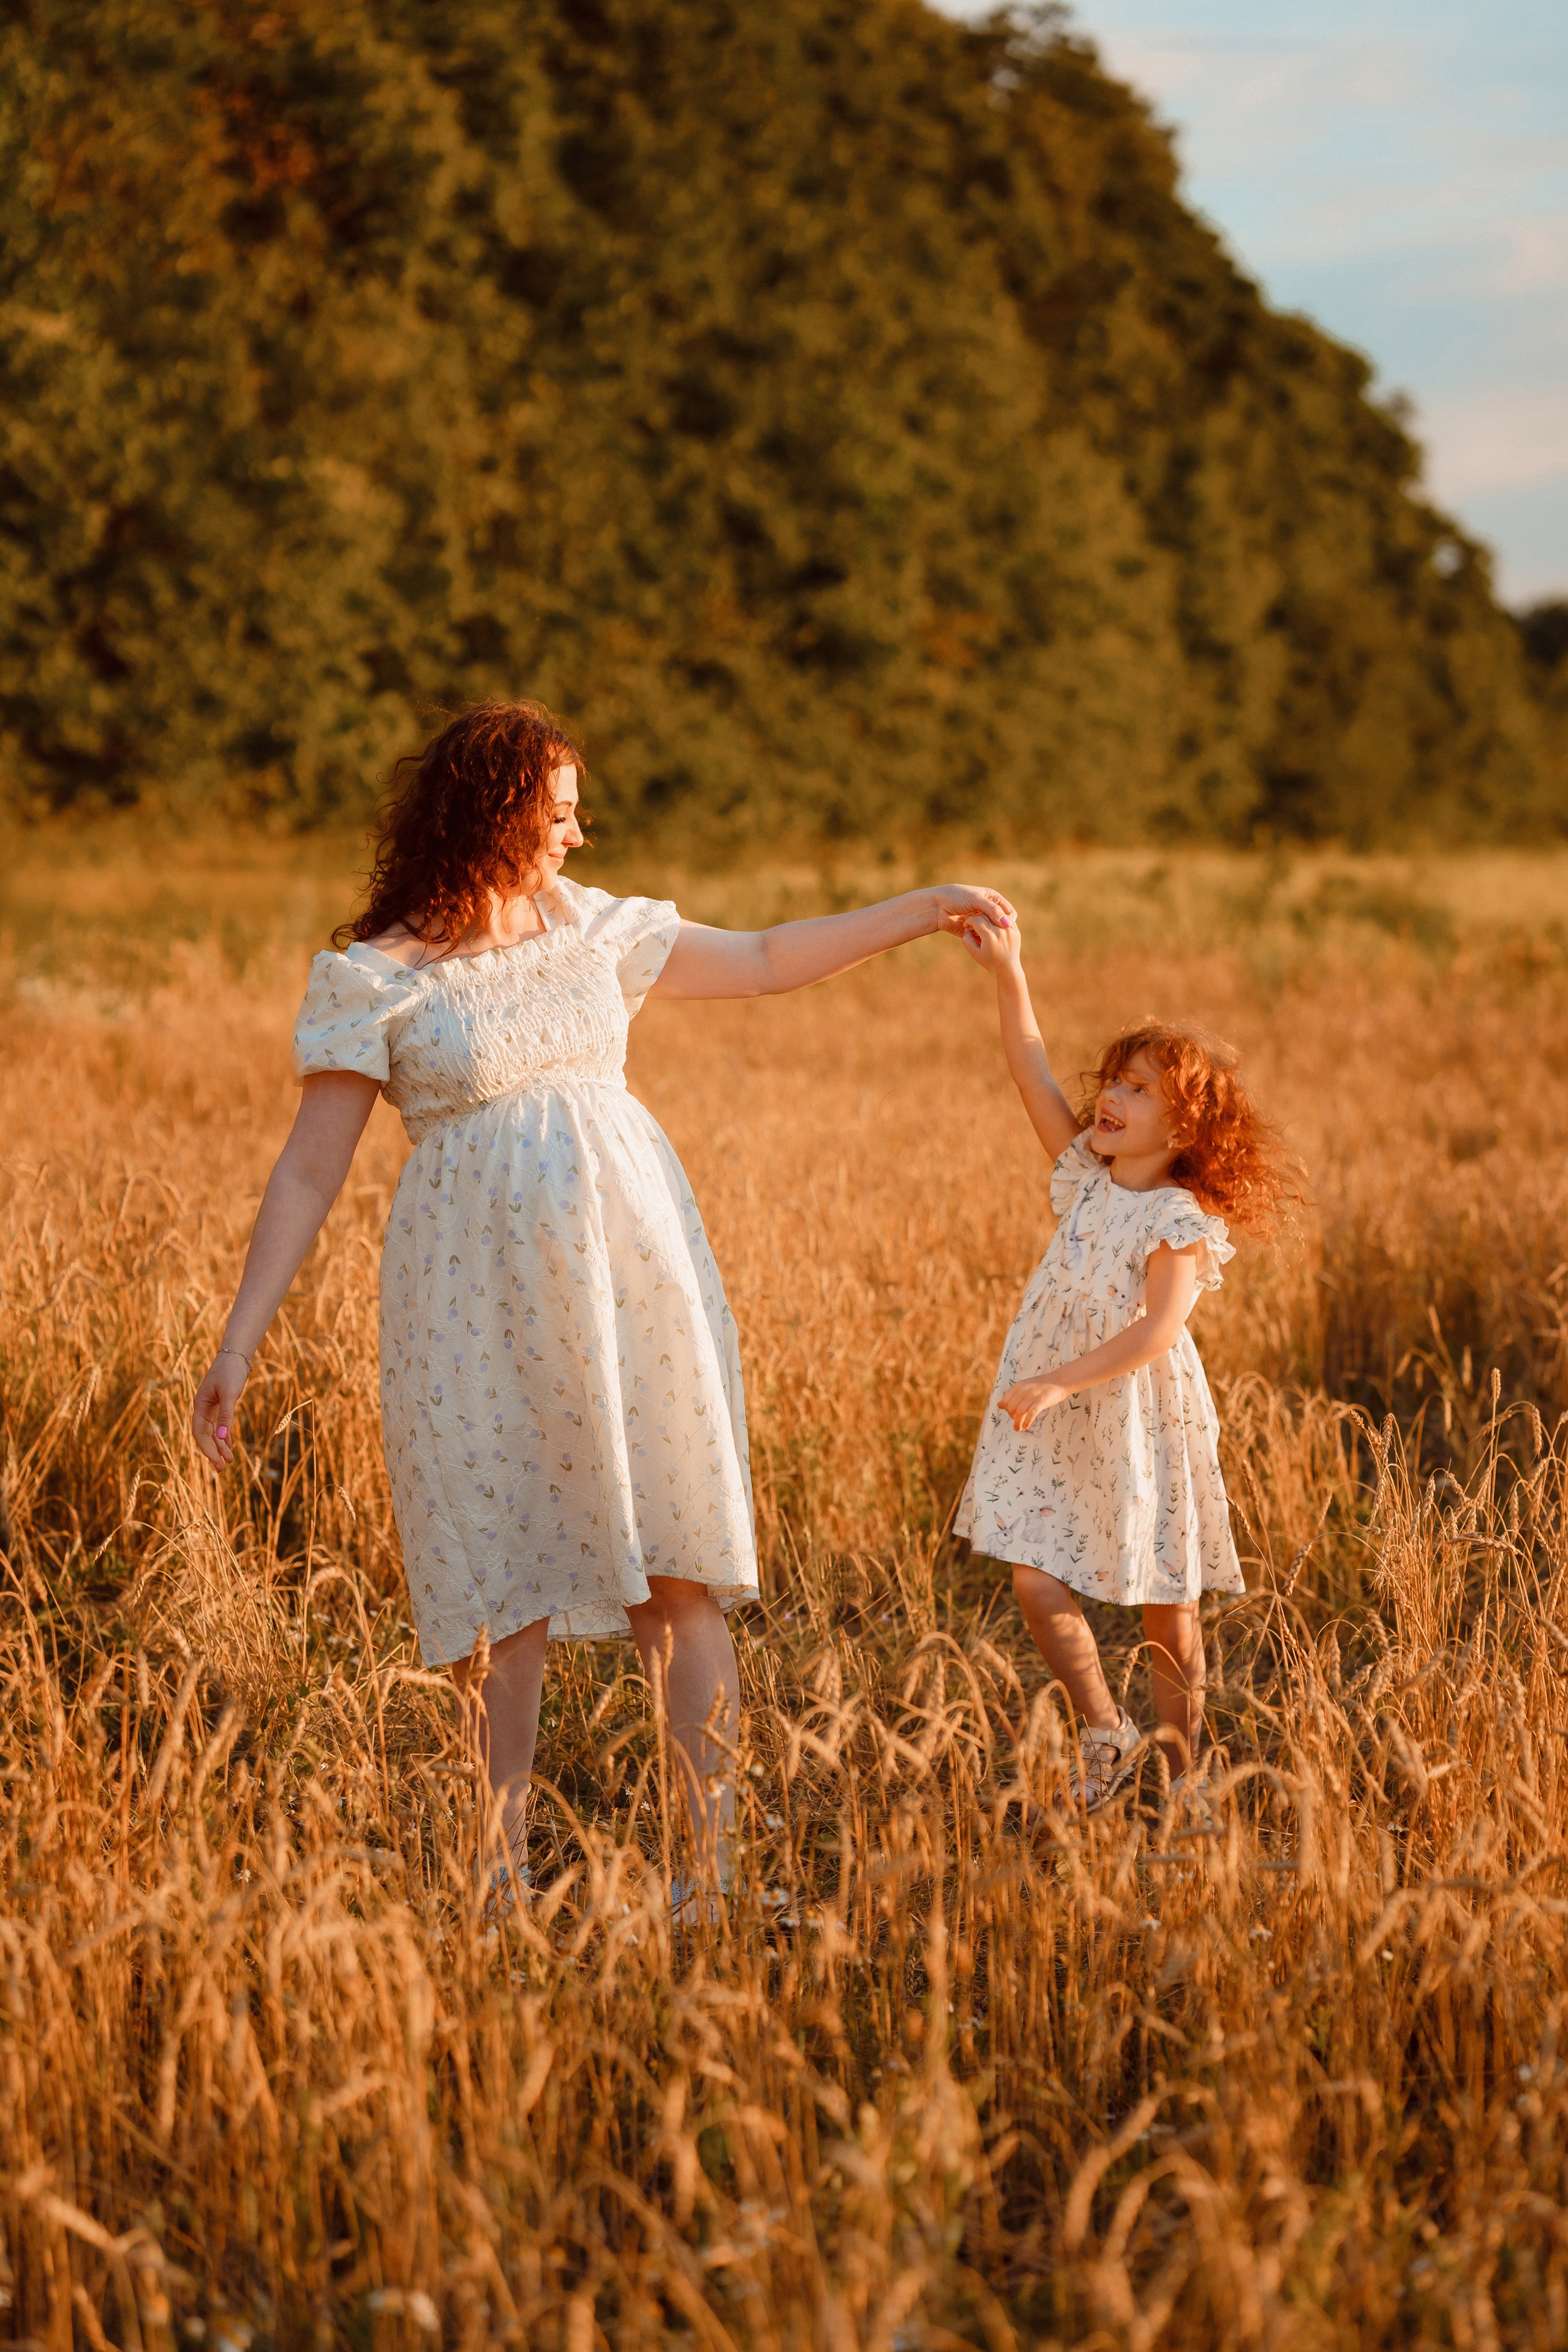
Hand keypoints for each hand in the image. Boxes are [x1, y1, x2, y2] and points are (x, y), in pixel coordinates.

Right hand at [192, 1348, 249, 1467]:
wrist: (236, 1355)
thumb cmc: (231, 1372)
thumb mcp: (230, 1394)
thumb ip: (226, 1415)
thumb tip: (223, 1437)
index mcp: (200, 1405)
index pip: (200, 1433)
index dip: (207, 1449)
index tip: (217, 1462)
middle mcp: (203, 1408)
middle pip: (204, 1435)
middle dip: (212, 1452)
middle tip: (221, 1469)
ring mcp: (211, 1407)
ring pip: (212, 1431)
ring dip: (219, 1446)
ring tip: (228, 1461)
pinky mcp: (220, 1404)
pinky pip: (218, 1425)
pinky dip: (223, 1436)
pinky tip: (228, 1445)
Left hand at [930, 884, 1016, 940]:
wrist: (937, 906)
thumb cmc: (957, 897)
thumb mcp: (977, 900)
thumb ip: (993, 910)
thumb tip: (1007, 924)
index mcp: (992, 898)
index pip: (1008, 910)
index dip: (1009, 919)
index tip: (1007, 926)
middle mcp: (987, 910)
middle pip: (1000, 922)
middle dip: (999, 928)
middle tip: (996, 933)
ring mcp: (980, 921)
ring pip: (991, 931)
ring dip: (990, 934)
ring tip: (984, 934)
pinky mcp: (973, 930)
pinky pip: (981, 937)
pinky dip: (981, 939)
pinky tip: (979, 939)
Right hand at [959, 910, 1023, 969]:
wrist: (1008, 968)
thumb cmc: (989, 962)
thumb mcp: (974, 953)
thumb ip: (967, 940)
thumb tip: (966, 928)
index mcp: (989, 937)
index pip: (976, 919)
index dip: (968, 921)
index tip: (967, 926)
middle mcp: (1000, 931)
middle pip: (985, 915)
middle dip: (977, 917)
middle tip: (973, 925)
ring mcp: (1009, 930)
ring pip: (995, 914)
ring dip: (987, 916)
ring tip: (984, 924)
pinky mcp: (1015, 930)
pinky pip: (1005, 918)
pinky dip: (998, 919)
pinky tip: (993, 924)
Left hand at [998, 1375, 1067, 1431]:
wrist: (1059, 1381)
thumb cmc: (1041, 1386)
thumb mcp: (1025, 1387)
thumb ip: (1013, 1395)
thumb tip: (999, 1405)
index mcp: (1018, 1386)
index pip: (1005, 1401)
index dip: (1007, 1410)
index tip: (1012, 1415)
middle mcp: (1024, 1390)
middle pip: (1011, 1408)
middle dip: (1012, 1417)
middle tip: (1017, 1422)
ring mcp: (1033, 1395)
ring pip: (1019, 1412)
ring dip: (1017, 1423)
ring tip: (1018, 1428)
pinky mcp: (1042, 1401)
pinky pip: (1031, 1413)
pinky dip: (1027, 1421)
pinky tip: (1026, 1426)